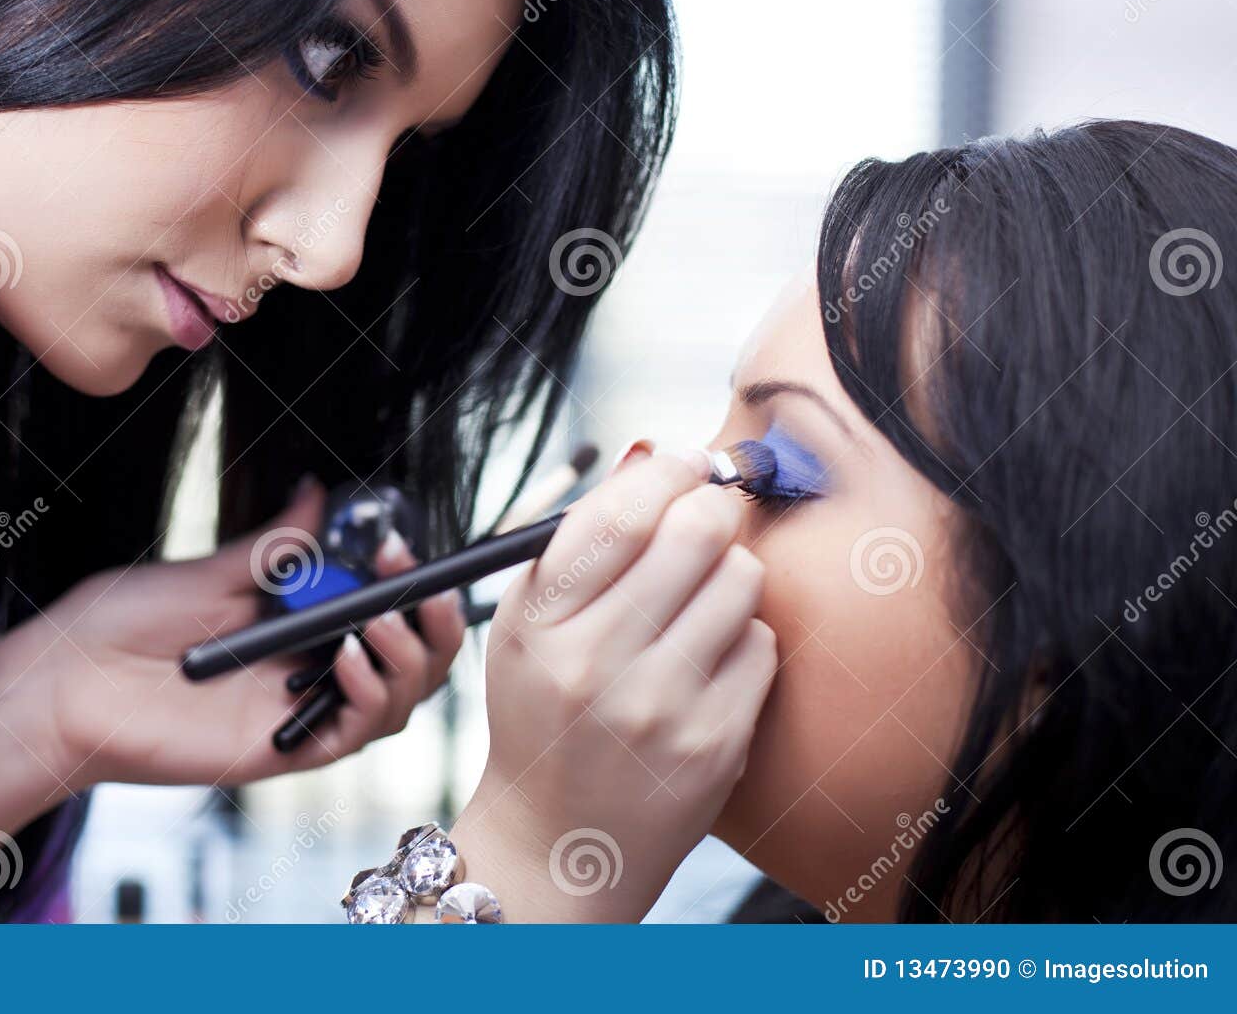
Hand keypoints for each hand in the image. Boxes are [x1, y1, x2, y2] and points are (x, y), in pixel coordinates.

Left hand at [0, 479, 466, 792]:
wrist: (66, 682)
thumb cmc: (120, 624)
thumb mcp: (208, 572)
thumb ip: (275, 545)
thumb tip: (317, 493)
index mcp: (292, 622)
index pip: (378, 606)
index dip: (404, 581)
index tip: (401, 548)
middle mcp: (305, 668)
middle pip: (406, 660)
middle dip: (430, 625)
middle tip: (421, 589)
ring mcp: (297, 710)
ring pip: (395, 702)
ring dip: (406, 660)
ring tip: (381, 622)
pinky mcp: (282, 749)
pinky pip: (351, 734)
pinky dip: (366, 697)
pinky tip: (348, 658)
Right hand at [449, 449, 776, 921]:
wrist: (558, 838)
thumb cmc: (545, 712)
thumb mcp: (529, 624)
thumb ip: (582, 540)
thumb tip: (652, 455)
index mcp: (542, 624)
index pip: (624, 511)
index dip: (671, 470)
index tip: (686, 463)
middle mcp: (596, 664)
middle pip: (698, 531)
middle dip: (711, 510)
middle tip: (705, 519)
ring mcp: (661, 708)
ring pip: (741, 581)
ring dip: (728, 578)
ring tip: (697, 607)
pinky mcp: (716, 744)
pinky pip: (762, 644)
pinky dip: (742, 642)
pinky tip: (706, 666)